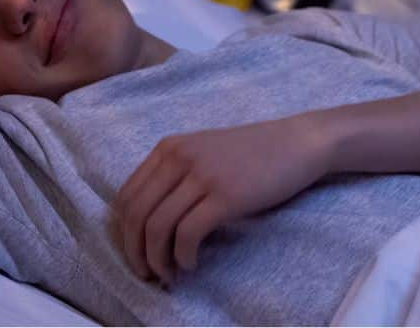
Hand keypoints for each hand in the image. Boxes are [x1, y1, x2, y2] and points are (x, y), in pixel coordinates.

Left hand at [113, 114, 328, 284]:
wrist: (296, 143)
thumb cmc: (252, 154)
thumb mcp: (203, 153)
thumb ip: (174, 176)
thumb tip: (149, 224)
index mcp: (168, 148)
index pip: (126, 197)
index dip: (124, 234)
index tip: (137, 254)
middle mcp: (178, 157)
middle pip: (135, 215)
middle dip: (135, 252)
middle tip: (147, 275)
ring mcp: (201, 175)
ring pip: (156, 227)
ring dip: (157, 260)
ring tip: (169, 276)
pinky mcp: (225, 196)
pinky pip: (187, 234)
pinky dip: (182, 257)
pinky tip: (191, 264)